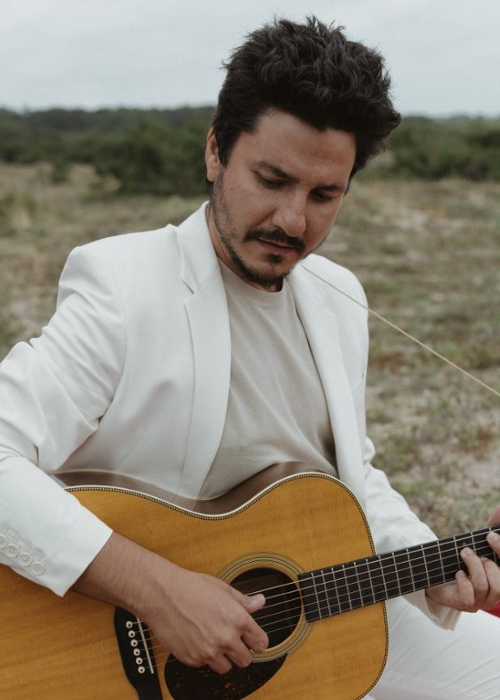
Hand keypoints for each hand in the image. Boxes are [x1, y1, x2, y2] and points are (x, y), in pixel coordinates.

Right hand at [143, 563, 268, 673]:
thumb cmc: (191, 588)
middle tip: (233, 640)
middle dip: (242, 651)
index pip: (261, 643)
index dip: (258, 640)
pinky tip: (198, 640)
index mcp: (238, 619)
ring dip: (223, 657)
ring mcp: (209, 651)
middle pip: (246, 660)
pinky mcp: (193, 659)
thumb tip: (260, 602)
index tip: (254, 639)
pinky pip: (205, 665)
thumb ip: (244, 601)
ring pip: (226, 667)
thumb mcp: (223, 589)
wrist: (162, 595)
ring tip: (214, 640)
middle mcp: (226, 638)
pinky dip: (204, 657)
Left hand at [426, 507, 499, 611]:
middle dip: (487, 564)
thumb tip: (499, 512)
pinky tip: (458, 573)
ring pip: (484, 587)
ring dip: (473, 566)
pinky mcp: (465, 605)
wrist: (438, 576)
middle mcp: (495, 594)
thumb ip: (490, 533)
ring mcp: (481, 602)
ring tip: (464, 553)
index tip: (490, 536)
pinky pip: (469, 597)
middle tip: (470, 550)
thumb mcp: (477, 545)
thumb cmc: (462, 559)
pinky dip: (464, 581)